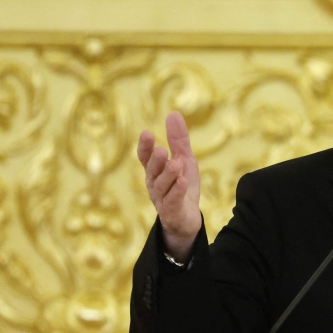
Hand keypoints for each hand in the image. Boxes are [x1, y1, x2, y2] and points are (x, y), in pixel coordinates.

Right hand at [137, 112, 201, 260]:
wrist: (187, 219)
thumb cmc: (182, 186)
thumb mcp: (184, 160)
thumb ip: (178, 140)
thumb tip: (173, 113)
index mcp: (154, 170)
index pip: (145, 157)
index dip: (145, 146)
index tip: (147, 133)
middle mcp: (154, 184)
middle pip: (152, 171)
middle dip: (155, 161)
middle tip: (161, 150)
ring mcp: (161, 199)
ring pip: (162, 186)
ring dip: (168, 175)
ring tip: (176, 164)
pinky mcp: (171, 211)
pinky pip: (172, 201)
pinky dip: (177, 191)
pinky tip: (183, 182)